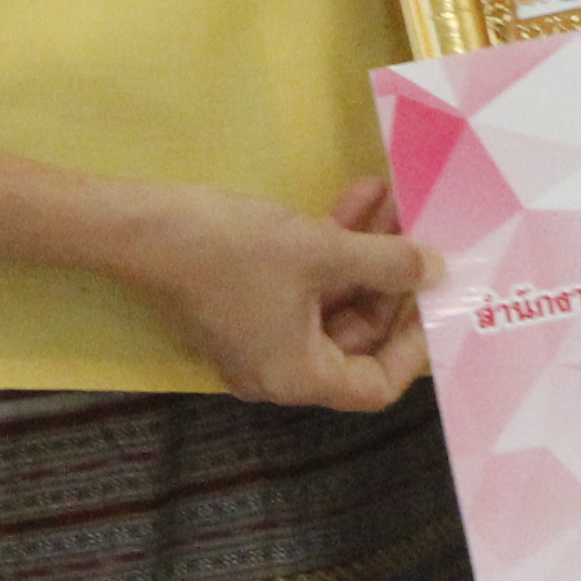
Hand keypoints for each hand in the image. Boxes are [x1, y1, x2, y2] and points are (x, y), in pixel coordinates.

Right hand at [127, 175, 439, 409]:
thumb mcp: (321, 252)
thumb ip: (387, 262)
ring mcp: (262, 334)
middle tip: (421, 230)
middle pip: (359, 335)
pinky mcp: (247, 301)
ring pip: (334, 298)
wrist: (144, 226)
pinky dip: (331, 245)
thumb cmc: (235, 251)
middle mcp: (281, 368)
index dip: (414, 346)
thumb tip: (435, 271)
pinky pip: (305, 282)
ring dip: (365, 250)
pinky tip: (359, 194)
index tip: (436, 299)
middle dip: (392, 278)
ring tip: (394, 197)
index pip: (375, 386)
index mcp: (299, 377)